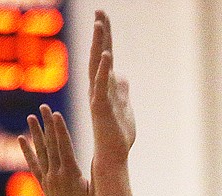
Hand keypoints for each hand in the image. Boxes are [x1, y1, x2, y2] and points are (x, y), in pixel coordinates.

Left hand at [19, 105, 92, 195]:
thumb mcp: (99, 194)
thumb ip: (99, 176)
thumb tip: (107, 159)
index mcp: (71, 175)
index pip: (64, 147)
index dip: (60, 129)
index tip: (56, 114)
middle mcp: (56, 175)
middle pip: (50, 145)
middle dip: (47, 125)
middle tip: (44, 107)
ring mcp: (48, 180)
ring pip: (40, 152)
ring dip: (35, 133)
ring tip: (31, 116)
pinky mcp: (44, 185)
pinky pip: (33, 165)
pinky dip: (27, 151)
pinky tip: (21, 139)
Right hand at [88, 10, 135, 165]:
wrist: (113, 154)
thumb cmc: (117, 134)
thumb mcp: (125, 108)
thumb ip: (122, 91)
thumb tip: (122, 76)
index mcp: (105, 86)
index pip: (105, 56)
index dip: (105, 38)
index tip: (103, 18)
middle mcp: (98, 87)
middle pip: (97, 54)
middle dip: (100, 33)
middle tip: (100, 12)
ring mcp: (98, 95)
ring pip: (96, 65)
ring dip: (99, 44)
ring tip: (100, 24)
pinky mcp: (101, 106)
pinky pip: (101, 84)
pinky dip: (103, 69)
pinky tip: (106, 54)